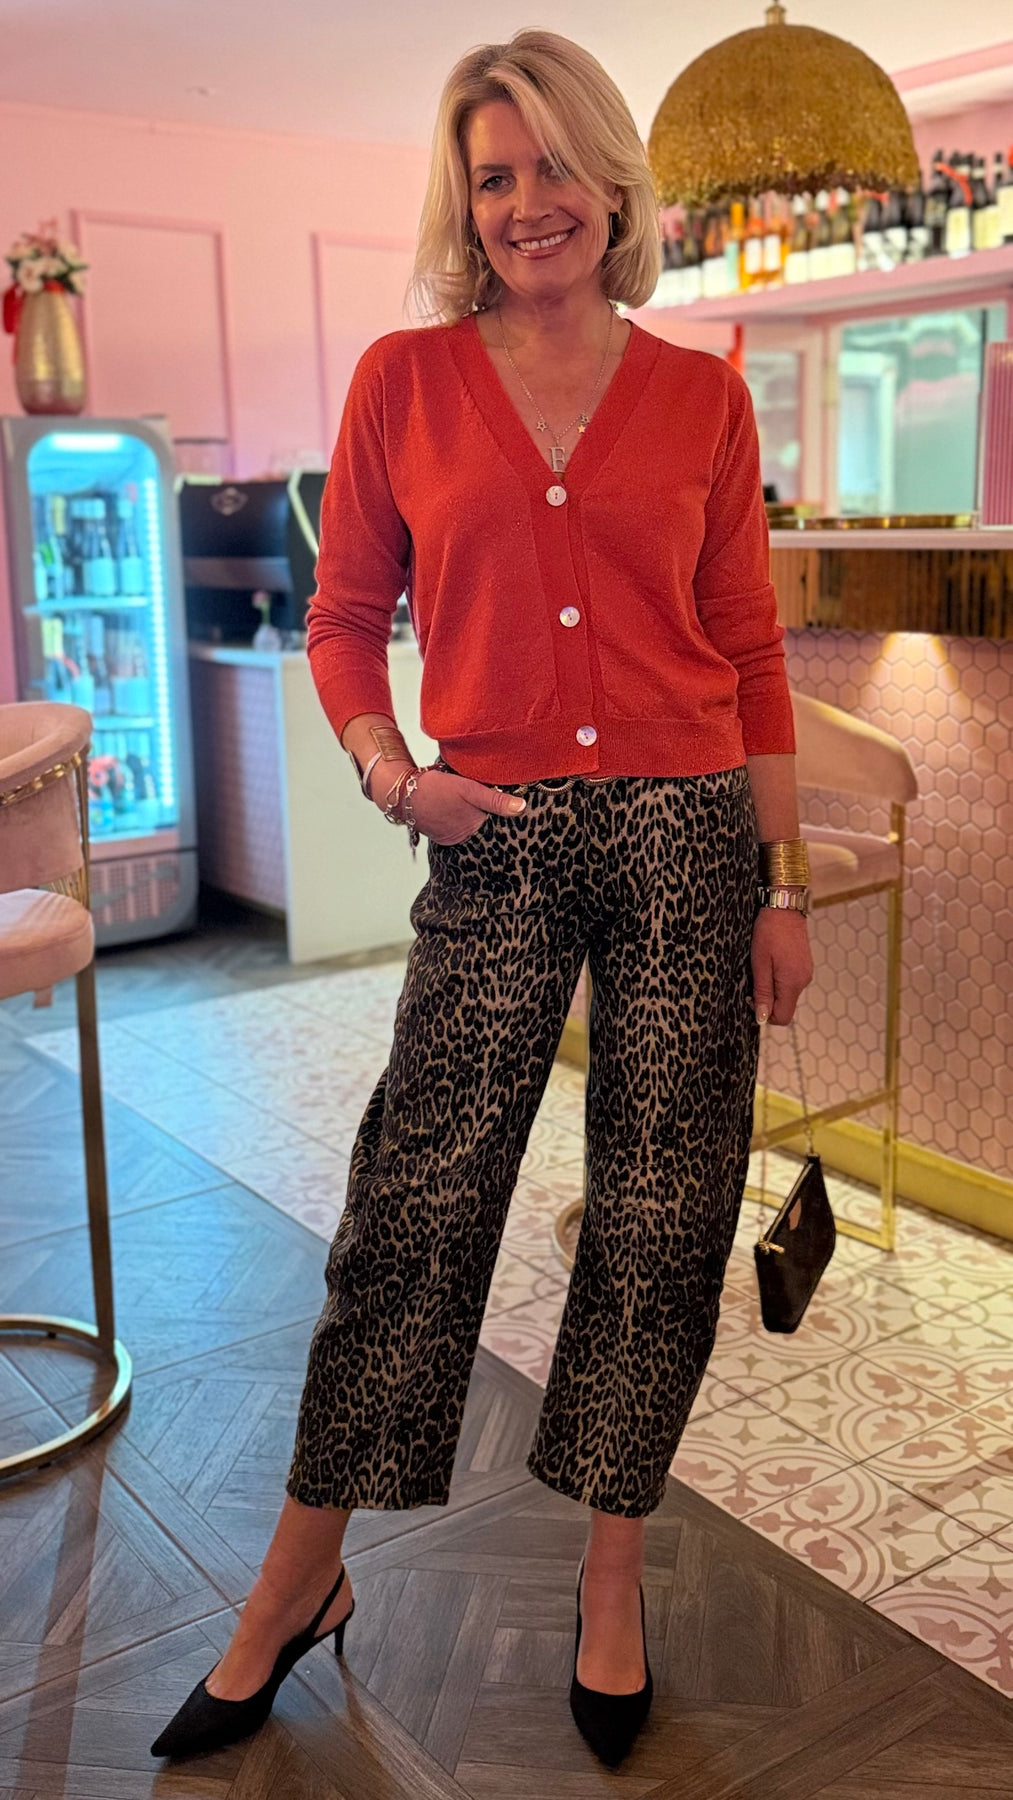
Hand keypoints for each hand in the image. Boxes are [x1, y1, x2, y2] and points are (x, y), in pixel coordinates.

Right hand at [369, 764, 525, 844]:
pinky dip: (458, 819)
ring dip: (471, 816)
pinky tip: (454, 808)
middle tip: (476, 797)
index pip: (497, 820)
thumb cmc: (435, 788)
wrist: (403, 793)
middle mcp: (465, 837)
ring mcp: (453, 838)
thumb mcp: (469, 789)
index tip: (502, 798)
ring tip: (462, 802)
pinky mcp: (442, 835)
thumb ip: (496, 801)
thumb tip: (522, 808)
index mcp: (475, 827)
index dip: (499, 809)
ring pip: (470, 825)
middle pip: (483, 824)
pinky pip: (457, 827)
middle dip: (484, 813)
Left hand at [750, 907, 812, 1025]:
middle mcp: (803, 981)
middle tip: (752, 980)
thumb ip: (762, 992)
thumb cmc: (768, 932)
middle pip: (785, 1006)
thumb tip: (762, 1018)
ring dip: (771, 988)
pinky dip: (778, 979)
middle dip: (767, 1000)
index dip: (764, 1014)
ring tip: (761, 967)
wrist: (784, 907)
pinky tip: (770, 962)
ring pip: (786, 994)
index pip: (782, 1017)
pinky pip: (790, 982)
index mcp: (792, 983)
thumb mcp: (759, 963)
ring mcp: (805, 973)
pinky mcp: (804, 965)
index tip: (750, 997)